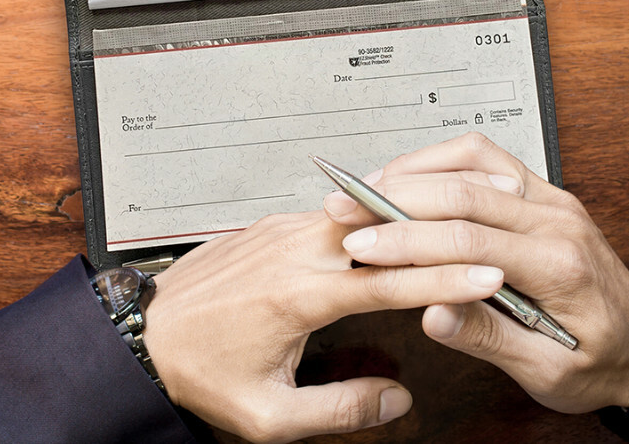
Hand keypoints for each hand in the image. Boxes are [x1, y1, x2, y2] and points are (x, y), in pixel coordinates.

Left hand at [144, 208, 506, 442]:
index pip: (389, 279)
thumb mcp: (269, 415)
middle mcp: (290, 251)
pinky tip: (392, 231)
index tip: (487, 273)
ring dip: (403, 221)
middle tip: (486, 235)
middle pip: (381, 229)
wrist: (141, 334)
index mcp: (297, 295)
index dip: (445, 276)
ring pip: (357, 214)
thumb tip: (395, 400)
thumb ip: (339, 409)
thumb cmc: (199, 372)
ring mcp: (279, 232)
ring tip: (452, 228)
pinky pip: (331, 214)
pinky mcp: (270, 227)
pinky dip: (369, 221)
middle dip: (436, 232)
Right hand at [322, 133, 628, 412]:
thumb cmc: (602, 361)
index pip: (470, 238)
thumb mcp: (547, 373)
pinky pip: (486, 157)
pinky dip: (440, 159)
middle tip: (343, 209)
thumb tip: (433, 312)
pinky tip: (407, 176)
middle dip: (394, 198)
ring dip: (413, 169)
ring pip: (473, 159)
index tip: (362, 246)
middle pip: (463, 190)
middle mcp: (557, 219)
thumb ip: (489, 338)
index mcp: (559, 265)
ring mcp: (550, 199)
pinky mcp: (539, 192)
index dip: (406, 240)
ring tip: (364, 188)